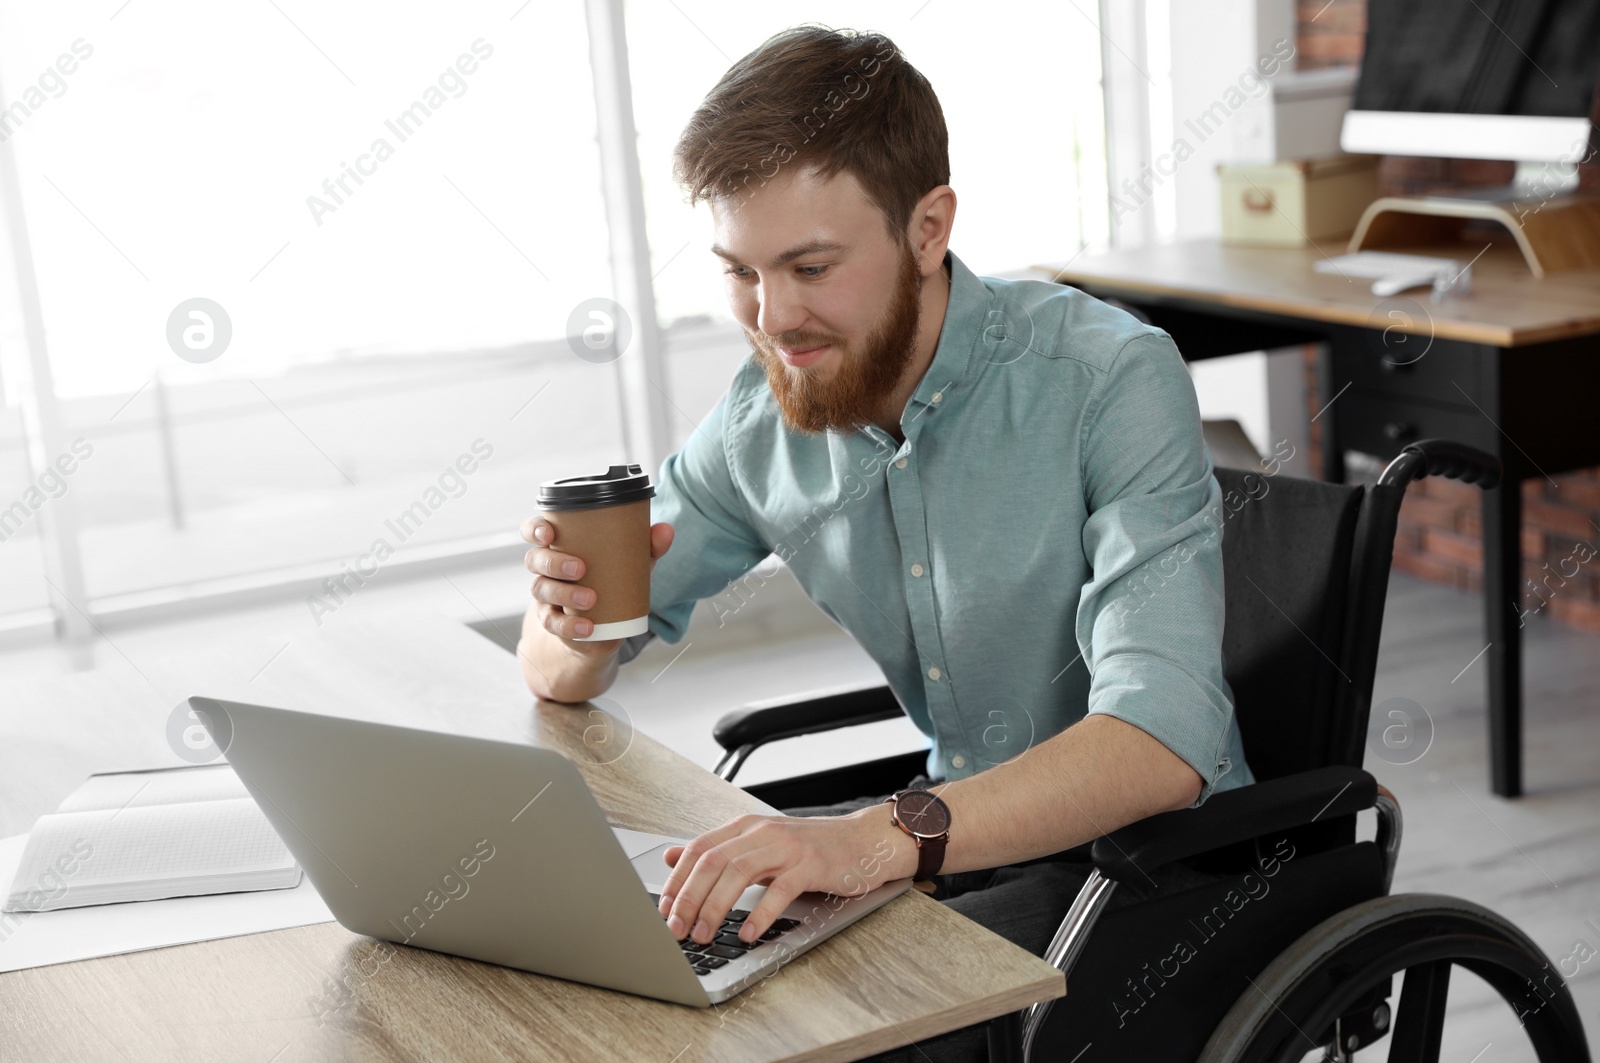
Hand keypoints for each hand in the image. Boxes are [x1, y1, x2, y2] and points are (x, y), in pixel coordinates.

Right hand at [520, 516, 672, 647]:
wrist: (601, 627)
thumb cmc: (610, 581)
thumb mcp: (630, 563)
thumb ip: (647, 546)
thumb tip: (666, 531)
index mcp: (559, 546)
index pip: (535, 531)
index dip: (535, 530)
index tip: (548, 533)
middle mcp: (546, 569)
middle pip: (535, 560)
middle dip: (554, 562)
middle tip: (580, 568)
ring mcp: (547, 596)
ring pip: (541, 590)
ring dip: (564, 594)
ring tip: (590, 598)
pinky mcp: (554, 622)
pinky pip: (553, 623)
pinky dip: (569, 625)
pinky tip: (586, 627)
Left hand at [656, 807, 915, 946]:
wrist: (863, 841)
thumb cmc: (811, 848)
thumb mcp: (758, 845)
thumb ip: (717, 852)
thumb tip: (671, 856)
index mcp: (745, 828)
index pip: (698, 850)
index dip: (677, 881)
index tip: (663, 911)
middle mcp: (762, 833)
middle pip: (712, 862)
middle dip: (689, 899)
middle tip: (676, 930)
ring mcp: (787, 847)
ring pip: (738, 873)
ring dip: (715, 908)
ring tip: (705, 935)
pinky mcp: (811, 865)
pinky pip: (779, 890)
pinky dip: (760, 913)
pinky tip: (749, 933)